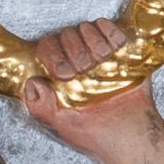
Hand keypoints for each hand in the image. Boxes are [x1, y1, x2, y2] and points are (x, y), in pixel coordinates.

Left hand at [20, 17, 154, 147]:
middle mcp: (75, 61)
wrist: (131, 136)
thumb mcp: (60, 125)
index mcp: (57, 75)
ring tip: (102, 62)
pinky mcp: (119, 51)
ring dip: (94, 44)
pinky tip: (113, 50)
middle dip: (76, 52)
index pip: (46, 48)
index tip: (66, 75)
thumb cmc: (95, 134)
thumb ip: (40, 107)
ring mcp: (96, 54)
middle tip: (86, 70)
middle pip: (65, 34)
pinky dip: (110, 34)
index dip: (53, 56)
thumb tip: (32, 83)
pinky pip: (109, 27)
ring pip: (86, 28)